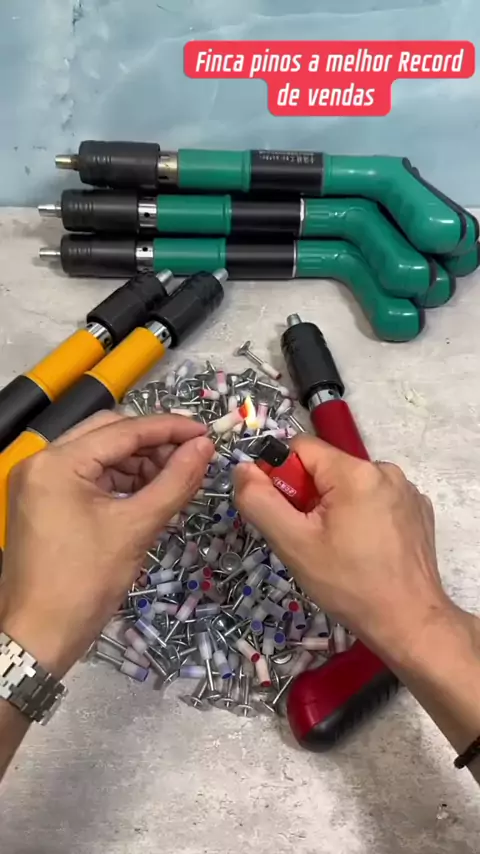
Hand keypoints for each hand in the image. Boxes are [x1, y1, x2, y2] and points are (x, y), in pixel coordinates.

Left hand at [0, 412, 212, 677]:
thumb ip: (175, 481)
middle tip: (192, 456)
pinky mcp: (44, 501)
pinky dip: (121, 481)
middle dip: (153, 443)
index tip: (205, 432)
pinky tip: (150, 491)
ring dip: (139, 462)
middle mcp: (43, 461)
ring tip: (175, 478)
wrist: (39, 636)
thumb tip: (205, 447)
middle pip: (108, 434)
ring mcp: (40, 481)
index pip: (123, 430)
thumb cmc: (86, 581)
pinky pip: (89, 477)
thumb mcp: (137, 527)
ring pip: (100, 454)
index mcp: (57, 462)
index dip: (169, 428)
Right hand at [234, 435, 454, 663]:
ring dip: (335, 508)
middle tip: (310, 540)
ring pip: (350, 486)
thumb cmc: (348, 584)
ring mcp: (407, 490)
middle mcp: (385, 470)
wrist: (409, 623)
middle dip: (309, 498)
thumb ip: (260, 501)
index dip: (282, 478)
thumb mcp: (293, 544)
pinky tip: (366, 550)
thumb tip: (243, 468)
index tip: (286, 516)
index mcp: (355, 471)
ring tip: (340, 549)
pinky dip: (363, 517)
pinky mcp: (418, 510)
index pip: (300, 448)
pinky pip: (376, 500)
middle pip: (326, 468)